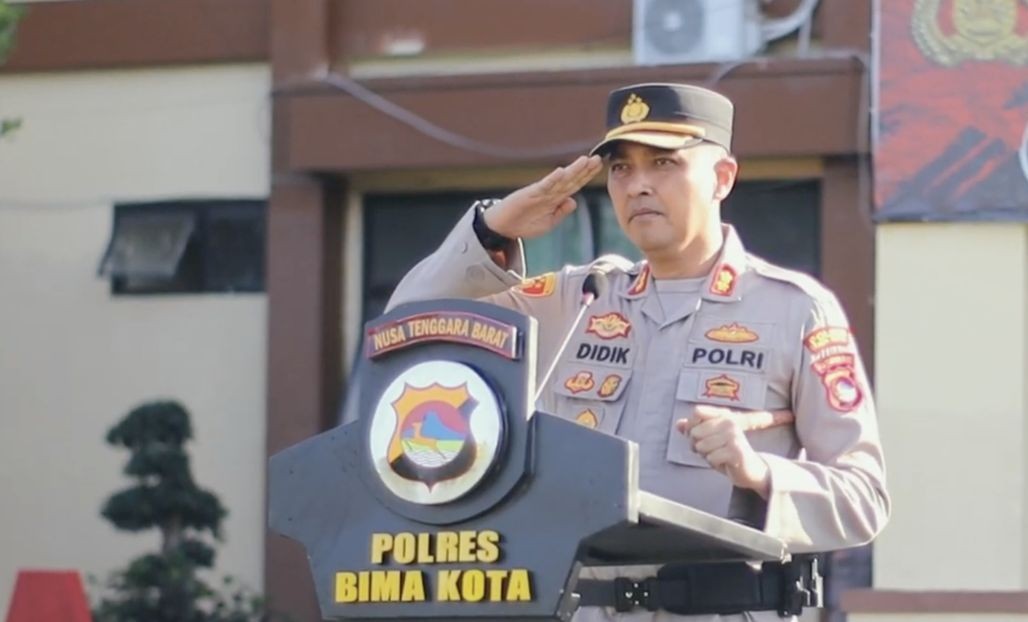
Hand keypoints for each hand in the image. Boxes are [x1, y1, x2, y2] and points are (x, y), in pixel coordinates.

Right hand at [484, 155, 602, 238]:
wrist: (502, 227)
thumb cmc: (524, 224)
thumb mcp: (548, 223)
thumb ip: (561, 212)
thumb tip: (574, 201)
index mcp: (555, 199)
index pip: (574, 184)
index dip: (587, 175)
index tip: (599, 166)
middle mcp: (550, 193)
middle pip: (571, 179)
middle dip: (585, 170)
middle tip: (598, 159)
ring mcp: (540, 192)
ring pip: (560, 180)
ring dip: (573, 170)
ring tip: (585, 160)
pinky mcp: (529, 194)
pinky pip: (543, 187)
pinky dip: (552, 179)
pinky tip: (561, 172)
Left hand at [675, 406, 795, 497]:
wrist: (750, 471)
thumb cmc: (726, 453)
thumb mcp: (708, 440)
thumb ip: (693, 430)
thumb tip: (678, 424)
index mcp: (723, 416)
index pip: (697, 412)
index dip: (691, 426)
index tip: (699, 436)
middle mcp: (729, 422)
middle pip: (695, 432)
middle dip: (698, 445)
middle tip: (712, 451)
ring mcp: (734, 436)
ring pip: (701, 446)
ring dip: (707, 455)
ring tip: (720, 456)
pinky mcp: (736, 451)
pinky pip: (711, 458)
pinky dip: (714, 464)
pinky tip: (725, 463)